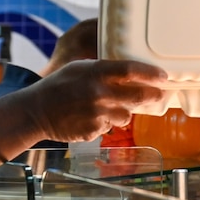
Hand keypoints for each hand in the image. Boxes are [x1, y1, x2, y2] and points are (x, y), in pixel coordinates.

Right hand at [13, 59, 167, 140]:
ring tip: (104, 107)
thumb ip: (105, 69)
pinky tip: (90, 117)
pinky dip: (105, 123)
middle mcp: (99, 93)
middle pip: (139, 95)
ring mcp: (97, 114)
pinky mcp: (93, 131)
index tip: (163, 76)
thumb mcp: (80, 68)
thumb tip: (134, 73)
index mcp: (95, 72)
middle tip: (159, 95)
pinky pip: (110, 127)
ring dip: (122, 112)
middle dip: (153, 96)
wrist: (36, 111)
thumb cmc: (59, 86)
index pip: (131, 70)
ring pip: (126, 115)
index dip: (151, 74)